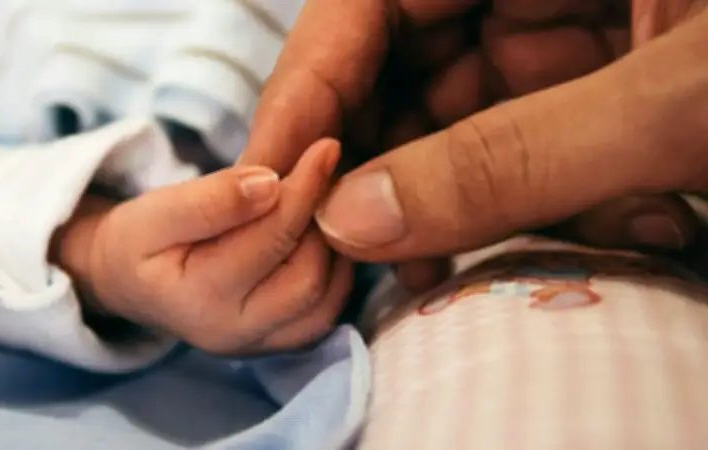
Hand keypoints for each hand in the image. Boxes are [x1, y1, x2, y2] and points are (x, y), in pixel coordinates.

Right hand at [52, 139, 351, 354]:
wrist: (130, 281)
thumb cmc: (141, 241)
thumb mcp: (158, 210)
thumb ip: (212, 199)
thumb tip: (271, 183)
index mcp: (199, 300)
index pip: (271, 238)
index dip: (304, 188)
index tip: (325, 147)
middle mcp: (234, 334)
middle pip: (308, 277)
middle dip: (322, 222)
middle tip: (324, 177)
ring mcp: (259, 346)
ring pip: (326, 300)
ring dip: (333, 248)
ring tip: (320, 205)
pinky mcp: (277, 345)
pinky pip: (325, 314)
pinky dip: (335, 273)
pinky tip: (320, 237)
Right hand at [241, 0, 703, 290]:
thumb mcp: (683, 100)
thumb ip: (512, 161)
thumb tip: (359, 219)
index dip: (307, 87)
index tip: (269, 178)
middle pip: (407, 64)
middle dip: (385, 162)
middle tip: (356, 252)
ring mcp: (573, 22)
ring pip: (466, 115)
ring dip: (470, 197)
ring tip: (477, 260)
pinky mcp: (610, 78)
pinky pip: (534, 140)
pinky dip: (551, 198)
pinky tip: (618, 225)